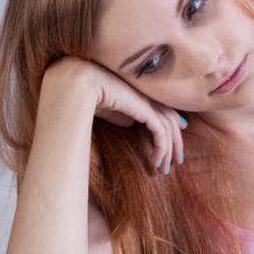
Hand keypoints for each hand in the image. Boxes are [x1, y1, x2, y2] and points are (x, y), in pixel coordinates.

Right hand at [43, 57, 186, 174]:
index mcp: (136, 92)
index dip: (170, 125)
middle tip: (176, 161)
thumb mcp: (105, 107)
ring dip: (169, 151)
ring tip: (164, 170)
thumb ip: (119, 113)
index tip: (171, 144)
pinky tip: (156, 162)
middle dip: (175, 142)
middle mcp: (145, 94)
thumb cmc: (84, 94)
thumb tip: (130, 122)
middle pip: (169, 119)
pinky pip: (161, 132)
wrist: (77, 84)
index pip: (161, 109)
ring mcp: (147, 100)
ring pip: (168, 128)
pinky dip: (162, 149)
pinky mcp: (145, 109)